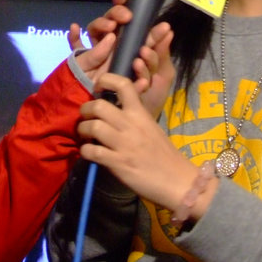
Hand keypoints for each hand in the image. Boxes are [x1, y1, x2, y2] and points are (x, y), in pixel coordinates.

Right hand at [70, 0, 174, 116]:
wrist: (129, 126)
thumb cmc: (146, 101)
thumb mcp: (160, 77)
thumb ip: (162, 55)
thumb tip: (168, 31)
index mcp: (133, 46)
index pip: (131, 22)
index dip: (128, 5)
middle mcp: (115, 46)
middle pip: (112, 21)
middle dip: (117, 13)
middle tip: (127, 17)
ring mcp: (98, 54)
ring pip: (95, 30)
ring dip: (102, 24)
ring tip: (110, 28)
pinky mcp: (83, 65)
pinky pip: (75, 49)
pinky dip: (73, 37)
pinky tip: (74, 28)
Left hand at [77, 73, 215, 220]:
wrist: (178, 180)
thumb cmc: (164, 154)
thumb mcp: (151, 127)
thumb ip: (135, 115)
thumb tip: (117, 107)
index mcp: (141, 113)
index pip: (123, 84)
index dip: (105, 80)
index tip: (98, 88)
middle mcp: (131, 125)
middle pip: (98, 105)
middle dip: (86, 109)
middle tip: (86, 117)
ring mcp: (124, 144)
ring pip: (93, 126)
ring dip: (83, 130)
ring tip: (85, 135)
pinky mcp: (118, 163)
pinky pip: (92, 151)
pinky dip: (85, 151)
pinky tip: (89, 152)